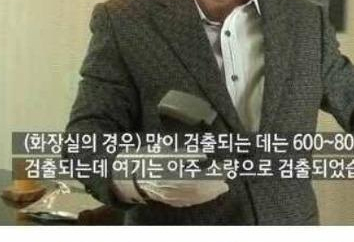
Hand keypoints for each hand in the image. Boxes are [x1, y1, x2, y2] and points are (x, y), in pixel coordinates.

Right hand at [112, 148, 227, 206]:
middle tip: (226, 180)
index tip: (222, 169)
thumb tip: (202, 155)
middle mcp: (168, 187)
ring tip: (221, 187)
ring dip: (209, 193)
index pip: (195, 176)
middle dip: (213, 186)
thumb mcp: (162, 150)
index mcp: (167, 173)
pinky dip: (200, 199)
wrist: (127, 174)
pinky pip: (187, 202)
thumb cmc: (146, 157)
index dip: (210, 175)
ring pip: (193, 197)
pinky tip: (208, 195)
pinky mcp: (168, 200)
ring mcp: (168, 195)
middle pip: (196, 189)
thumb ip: (182, 153)